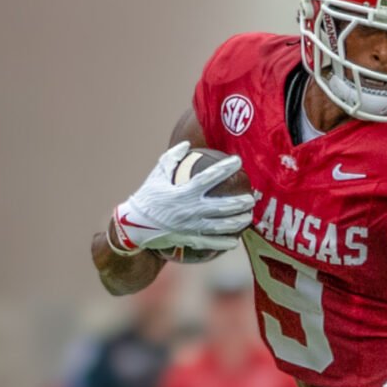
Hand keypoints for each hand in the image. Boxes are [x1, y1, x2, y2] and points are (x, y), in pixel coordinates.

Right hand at [109, 141, 254, 254]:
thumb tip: (186, 143)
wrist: (134, 225)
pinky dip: (223, 243)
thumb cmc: (147, 197)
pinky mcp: (188, 239)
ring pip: (219, 226)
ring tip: (249, 218)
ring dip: (237, 222)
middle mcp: (189, 210)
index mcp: (183, 192)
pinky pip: (209, 242)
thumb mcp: (157, 174)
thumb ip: (172, 158)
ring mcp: (190, 227)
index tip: (239, 161)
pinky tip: (235, 242)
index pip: (209, 178)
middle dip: (239, 202)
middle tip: (252, 197)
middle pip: (221, 206)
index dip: (225, 169)